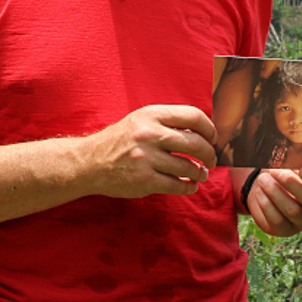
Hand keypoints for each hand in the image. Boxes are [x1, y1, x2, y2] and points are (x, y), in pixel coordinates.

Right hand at [81, 104, 216, 197]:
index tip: (212, 138)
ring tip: (201, 173)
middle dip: (209, 154)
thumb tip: (203, 132)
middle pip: (195, 144)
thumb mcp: (141, 121)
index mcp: (151, 115)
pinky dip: (188, 187)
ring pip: (188, 167)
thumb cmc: (120, 141)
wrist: (89, 162)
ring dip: (201, 172)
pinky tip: (190, 185)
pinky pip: (177, 185)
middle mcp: (149, 134)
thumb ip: (168, 123)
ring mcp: (146, 158)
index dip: (209, 129)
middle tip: (211, 160)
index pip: (193, 116)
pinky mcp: (144, 180)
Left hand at [245, 166, 301, 236]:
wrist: (268, 189)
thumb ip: (297, 159)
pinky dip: (266, 204)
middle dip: (291, 184)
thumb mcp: (293, 162)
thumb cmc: (285, 171)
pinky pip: (277, 220)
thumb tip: (289, 156)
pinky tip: (260, 192)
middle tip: (274, 170)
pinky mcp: (286, 229)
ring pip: (293, 211)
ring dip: (275, 192)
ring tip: (262, 179)